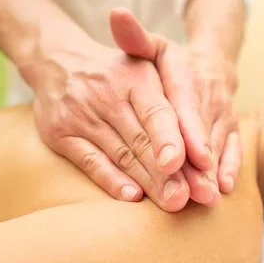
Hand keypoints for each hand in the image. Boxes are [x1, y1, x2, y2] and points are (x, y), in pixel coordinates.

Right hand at [30, 36, 191, 210]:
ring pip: (121, 155)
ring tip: (172, 202)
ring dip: (148, 183)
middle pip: (142, 141)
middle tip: (190, 196)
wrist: (58, 60)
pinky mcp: (61, 134)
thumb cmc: (120, 74)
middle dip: (169, 173)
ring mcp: (81, 115)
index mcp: (135, 78)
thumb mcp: (147, 65)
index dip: (177, 141)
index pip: (159, 113)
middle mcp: (106, 95)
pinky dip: (112, 181)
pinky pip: (90, 162)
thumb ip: (174, 97)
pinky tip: (133, 196)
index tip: (201, 164)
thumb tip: (205, 137)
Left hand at [110, 8, 241, 201]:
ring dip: (213, 173)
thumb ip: (134, 37)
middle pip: (204, 134)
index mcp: (188, 79)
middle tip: (195, 191)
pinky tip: (224, 187)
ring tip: (206, 197)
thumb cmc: (172, 61)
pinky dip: (230, 168)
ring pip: (218, 146)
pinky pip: (234, 149)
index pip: (187, 108)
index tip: (185, 157)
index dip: (188, 134)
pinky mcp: (232, 129)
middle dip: (200, 165)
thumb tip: (115, 14)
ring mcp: (224, 115)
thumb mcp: (153, 45)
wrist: (212, 64)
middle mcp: (210, 98)